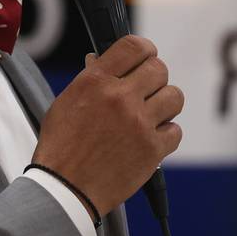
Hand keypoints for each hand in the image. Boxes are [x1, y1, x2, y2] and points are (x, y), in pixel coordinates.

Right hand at [32, 35, 183, 215]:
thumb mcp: (66, 103)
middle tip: (146, 91)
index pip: (134, 46)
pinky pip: (175, 130)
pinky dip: (165, 135)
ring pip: (174, 96)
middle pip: (159, 69)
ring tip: (151, 115)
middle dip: (154, 78)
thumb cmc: (61, 148)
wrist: (65, 189)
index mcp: (96, 81)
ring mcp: (139, 123)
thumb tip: (103, 60)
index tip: (145, 58)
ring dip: (165, 104)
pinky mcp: (152, 149)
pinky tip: (149, 139)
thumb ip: (90, 80)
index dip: (145, 50)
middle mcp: (120, 98)